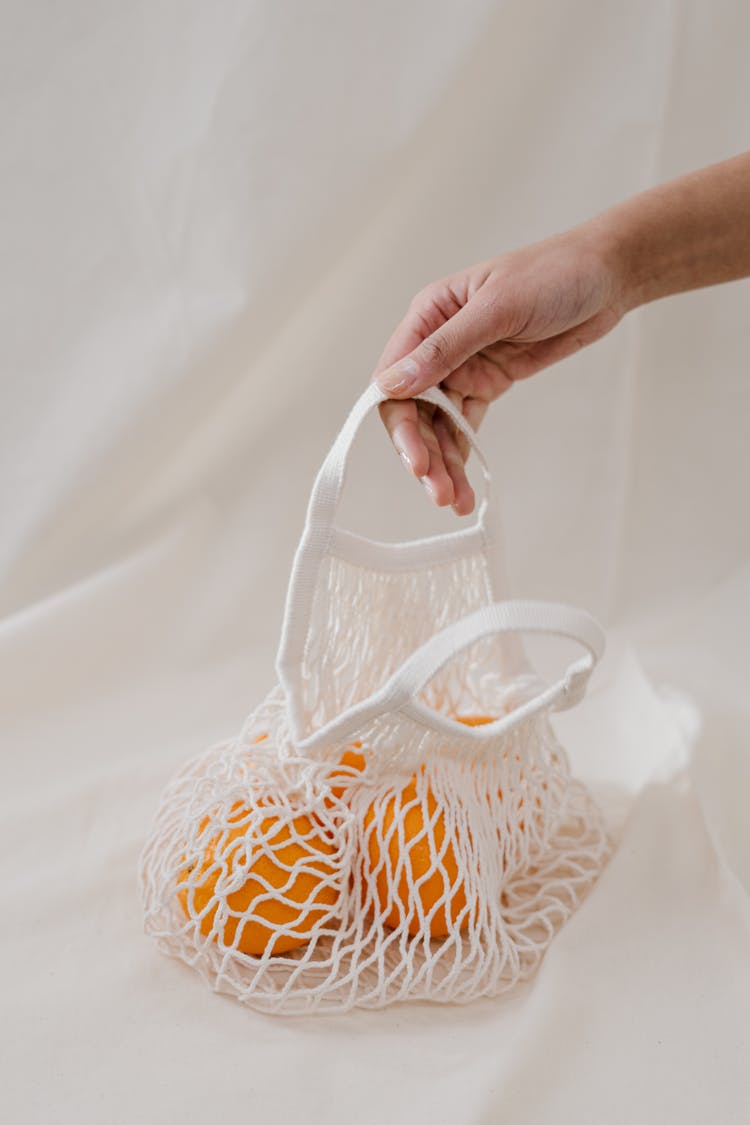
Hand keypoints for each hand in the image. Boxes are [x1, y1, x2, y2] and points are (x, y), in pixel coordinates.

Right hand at [373, 225, 625, 514]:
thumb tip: (392, 384)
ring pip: (438, 425)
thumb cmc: (552, 275)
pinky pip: (464, 426)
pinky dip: (462, 456)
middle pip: (413, 410)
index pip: (393, 377)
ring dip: (442, 464)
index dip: (399, 421)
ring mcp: (462, 367)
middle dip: (422, 452)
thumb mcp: (498, 309)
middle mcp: (437, 345)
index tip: (415, 458)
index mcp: (428, 316)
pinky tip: (465, 485)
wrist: (606, 276)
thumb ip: (445, 348)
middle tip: (438, 491)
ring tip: (454, 501)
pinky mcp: (488, 384)